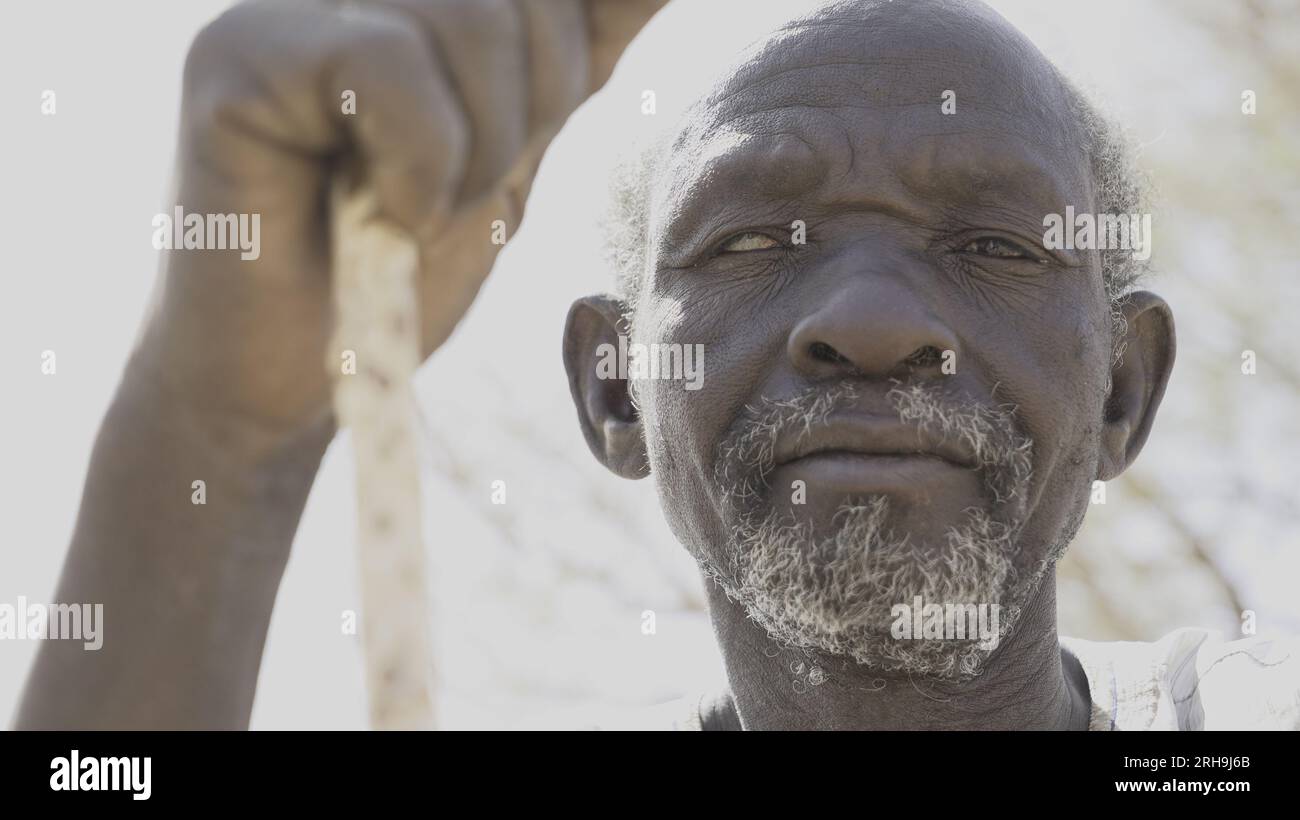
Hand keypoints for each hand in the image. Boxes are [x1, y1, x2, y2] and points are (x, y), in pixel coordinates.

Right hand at [137, 0, 664, 445]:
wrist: (286, 377)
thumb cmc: (395, 274)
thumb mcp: (513, 150)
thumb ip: (570, 58)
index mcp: (413, 1)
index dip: (597, 18)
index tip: (601, 72)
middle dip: (541, 103)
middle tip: (472, 188)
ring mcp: (285, 9)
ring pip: (473, 18)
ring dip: (484, 150)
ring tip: (422, 211)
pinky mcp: (237, 56)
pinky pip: (390, 62)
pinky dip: (422, 163)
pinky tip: (383, 214)